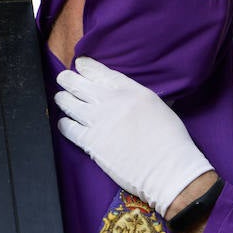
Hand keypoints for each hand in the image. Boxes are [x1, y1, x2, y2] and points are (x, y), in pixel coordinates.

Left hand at [55, 57, 210, 216]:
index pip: (102, 73)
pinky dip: (64, 124)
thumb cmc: (171, 140)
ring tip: (60, 97)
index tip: (80, 64)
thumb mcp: (158, 106)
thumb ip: (137, 97)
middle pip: (80, 85)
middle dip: (68, 79)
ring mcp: (98, 121)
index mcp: (131, 91)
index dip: (87, 67)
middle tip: (64, 78)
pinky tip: (64, 123)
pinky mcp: (90, 142)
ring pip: (70, 103)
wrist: (167, 169)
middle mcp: (111, 102)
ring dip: (63, 98)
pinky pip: (68, 128)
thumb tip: (126, 97)